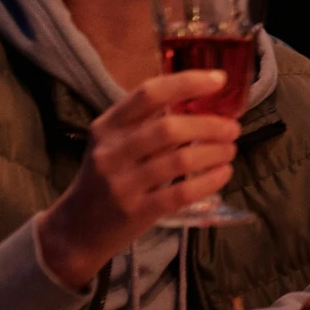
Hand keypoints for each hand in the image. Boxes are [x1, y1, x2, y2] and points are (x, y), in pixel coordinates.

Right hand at [34, 71, 242, 289]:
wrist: (76, 229)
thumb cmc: (105, 178)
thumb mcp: (113, 144)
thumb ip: (145, 123)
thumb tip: (199, 99)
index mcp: (106, 127)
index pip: (148, 94)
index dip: (187, 83)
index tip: (219, 79)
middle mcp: (111, 152)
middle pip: (169, 128)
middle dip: (209, 125)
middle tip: (232, 128)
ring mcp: (122, 184)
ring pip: (179, 160)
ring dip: (214, 152)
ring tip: (230, 150)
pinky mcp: (137, 211)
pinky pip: (182, 193)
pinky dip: (209, 180)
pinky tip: (224, 173)